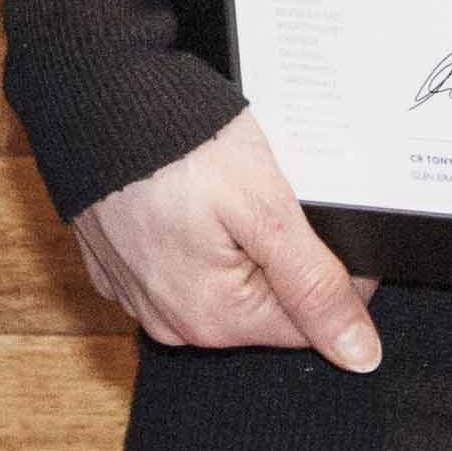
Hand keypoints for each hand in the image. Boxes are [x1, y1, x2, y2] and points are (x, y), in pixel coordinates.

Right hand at [66, 111, 383, 370]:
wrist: (91, 95)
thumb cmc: (176, 145)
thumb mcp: (266, 209)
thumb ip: (315, 286)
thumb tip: (360, 355)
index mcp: (213, 319)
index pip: (310, 320)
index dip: (333, 269)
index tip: (323, 215)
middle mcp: (171, 321)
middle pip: (263, 303)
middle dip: (278, 254)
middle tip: (267, 191)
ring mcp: (138, 293)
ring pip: (222, 280)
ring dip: (236, 241)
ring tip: (226, 186)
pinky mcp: (116, 263)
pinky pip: (177, 261)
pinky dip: (192, 232)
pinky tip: (190, 190)